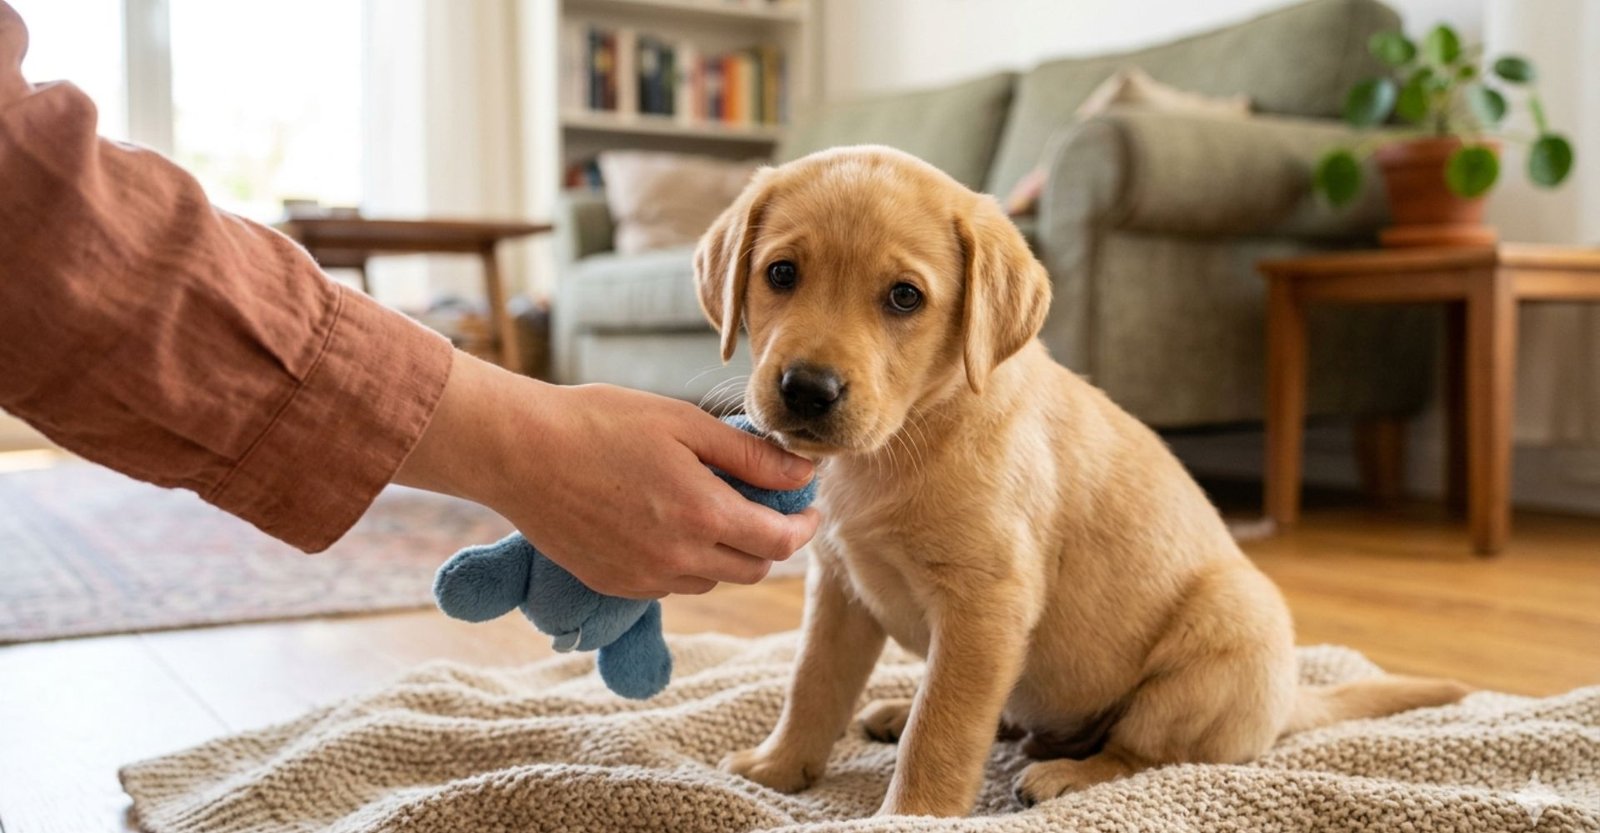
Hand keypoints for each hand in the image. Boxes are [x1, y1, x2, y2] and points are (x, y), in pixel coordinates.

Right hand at [396, 353, 820, 597]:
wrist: (519, 452)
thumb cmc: (601, 423)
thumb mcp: (685, 424)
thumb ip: (750, 455)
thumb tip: (803, 472)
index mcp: (703, 515)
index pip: (779, 542)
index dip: (803, 526)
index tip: (808, 508)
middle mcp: (678, 558)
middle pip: (752, 568)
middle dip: (770, 541)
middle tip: (769, 507)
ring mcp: (644, 579)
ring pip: (712, 578)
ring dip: (728, 552)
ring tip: (713, 507)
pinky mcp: (615, 585)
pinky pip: (672, 583)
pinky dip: (687, 560)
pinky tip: (669, 522)